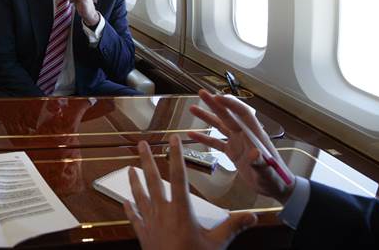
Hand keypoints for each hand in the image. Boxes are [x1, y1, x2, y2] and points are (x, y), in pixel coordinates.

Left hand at [123, 137, 256, 249]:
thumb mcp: (217, 243)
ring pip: (140, 196)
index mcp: (181, 211)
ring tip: (129, 167)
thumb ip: (233, 226)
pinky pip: (134, 218)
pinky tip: (126, 201)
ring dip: (134, 180)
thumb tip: (251, 216)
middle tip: (141, 145)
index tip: (173, 139)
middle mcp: (162, 213)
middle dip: (147, 160)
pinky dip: (130, 208)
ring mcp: (150, 224)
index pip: (179, 176)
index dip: (176, 156)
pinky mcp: (143, 235)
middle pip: (153, 181)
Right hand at [188, 90, 295, 203]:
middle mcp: (245, 135)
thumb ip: (261, 164)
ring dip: (207, 117)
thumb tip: (254, 153)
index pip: (243, 114)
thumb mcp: (268, 173)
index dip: (231, 105)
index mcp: (255, 135)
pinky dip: (204, 138)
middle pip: (228, 116)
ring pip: (220, 126)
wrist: (275, 187)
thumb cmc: (275, 179)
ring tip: (192, 108)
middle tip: (201, 93)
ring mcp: (237, 142)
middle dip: (215, 104)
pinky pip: (216, 142)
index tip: (217, 97)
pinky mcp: (232, 152)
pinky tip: (191, 134)